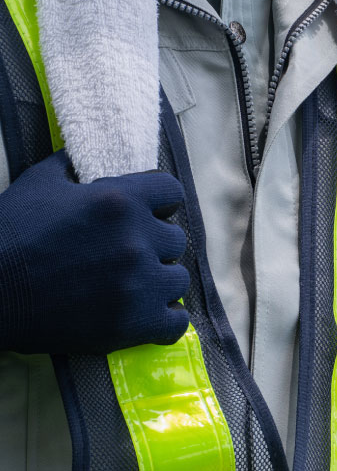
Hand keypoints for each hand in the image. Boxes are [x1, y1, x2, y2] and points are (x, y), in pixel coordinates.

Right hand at [0, 150, 190, 354]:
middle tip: (126, 254)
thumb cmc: (10, 235)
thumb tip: (87, 154)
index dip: (160, 203)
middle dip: (154, 244)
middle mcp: (135, 239)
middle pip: (175, 238)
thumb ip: (73, 164)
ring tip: (134, 284)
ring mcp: (138, 283)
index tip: (147, 214)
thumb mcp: (40, 183)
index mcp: (120, 200)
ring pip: (178, 278)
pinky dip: (165, 318)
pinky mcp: (134, 322)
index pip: (172, 192)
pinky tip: (148, 312)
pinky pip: (176, 322)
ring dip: (159, 280)